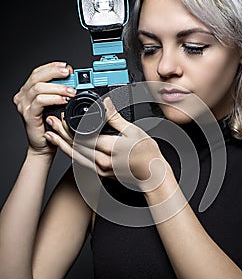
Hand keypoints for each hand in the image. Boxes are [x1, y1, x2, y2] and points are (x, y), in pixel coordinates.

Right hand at [13, 61, 75, 155]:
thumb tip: (71, 80)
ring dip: (58, 87)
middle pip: (37, 76)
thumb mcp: (56, 105)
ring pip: (38, 87)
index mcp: (28, 91)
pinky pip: (40, 101)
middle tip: (69, 73)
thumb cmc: (51, 126)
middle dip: (54, 72)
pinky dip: (54, 98)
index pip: (38, 73)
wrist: (45, 146)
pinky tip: (64, 100)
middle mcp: (23, 96)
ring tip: (71, 91)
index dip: (52, 68)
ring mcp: (24, 105)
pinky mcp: (28, 115)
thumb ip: (59, 92)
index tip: (66, 68)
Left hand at [45, 97, 167, 191]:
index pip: (83, 137)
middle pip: (75, 146)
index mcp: (110, 149)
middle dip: (61, 133)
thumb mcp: (134, 131)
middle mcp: (102, 162)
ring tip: (51, 135)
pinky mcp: (100, 174)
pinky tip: (65, 147)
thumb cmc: (147, 155)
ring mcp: (100, 170)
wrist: (152, 175)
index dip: (70, 126)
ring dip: (61, 144)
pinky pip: (81, 163)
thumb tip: (106, 103)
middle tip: (51, 122)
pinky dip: (71, 154)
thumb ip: (116, 118)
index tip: (62, 117)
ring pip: (75, 156)